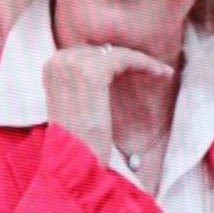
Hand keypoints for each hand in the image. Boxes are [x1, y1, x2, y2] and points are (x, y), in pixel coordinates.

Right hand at [43, 43, 173, 167]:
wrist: (75, 162)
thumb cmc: (77, 140)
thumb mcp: (72, 105)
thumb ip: (79, 83)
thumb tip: (103, 69)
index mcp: (50, 67)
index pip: (88, 52)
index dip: (112, 58)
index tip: (134, 66)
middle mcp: (58, 61)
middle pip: (101, 49)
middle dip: (126, 58)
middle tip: (152, 68)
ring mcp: (73, 64)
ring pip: (115, 52)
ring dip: (141, 60)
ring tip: (161, 72)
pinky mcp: (92, 71)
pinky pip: (125, 57)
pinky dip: (146, 63)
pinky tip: (162, 73)